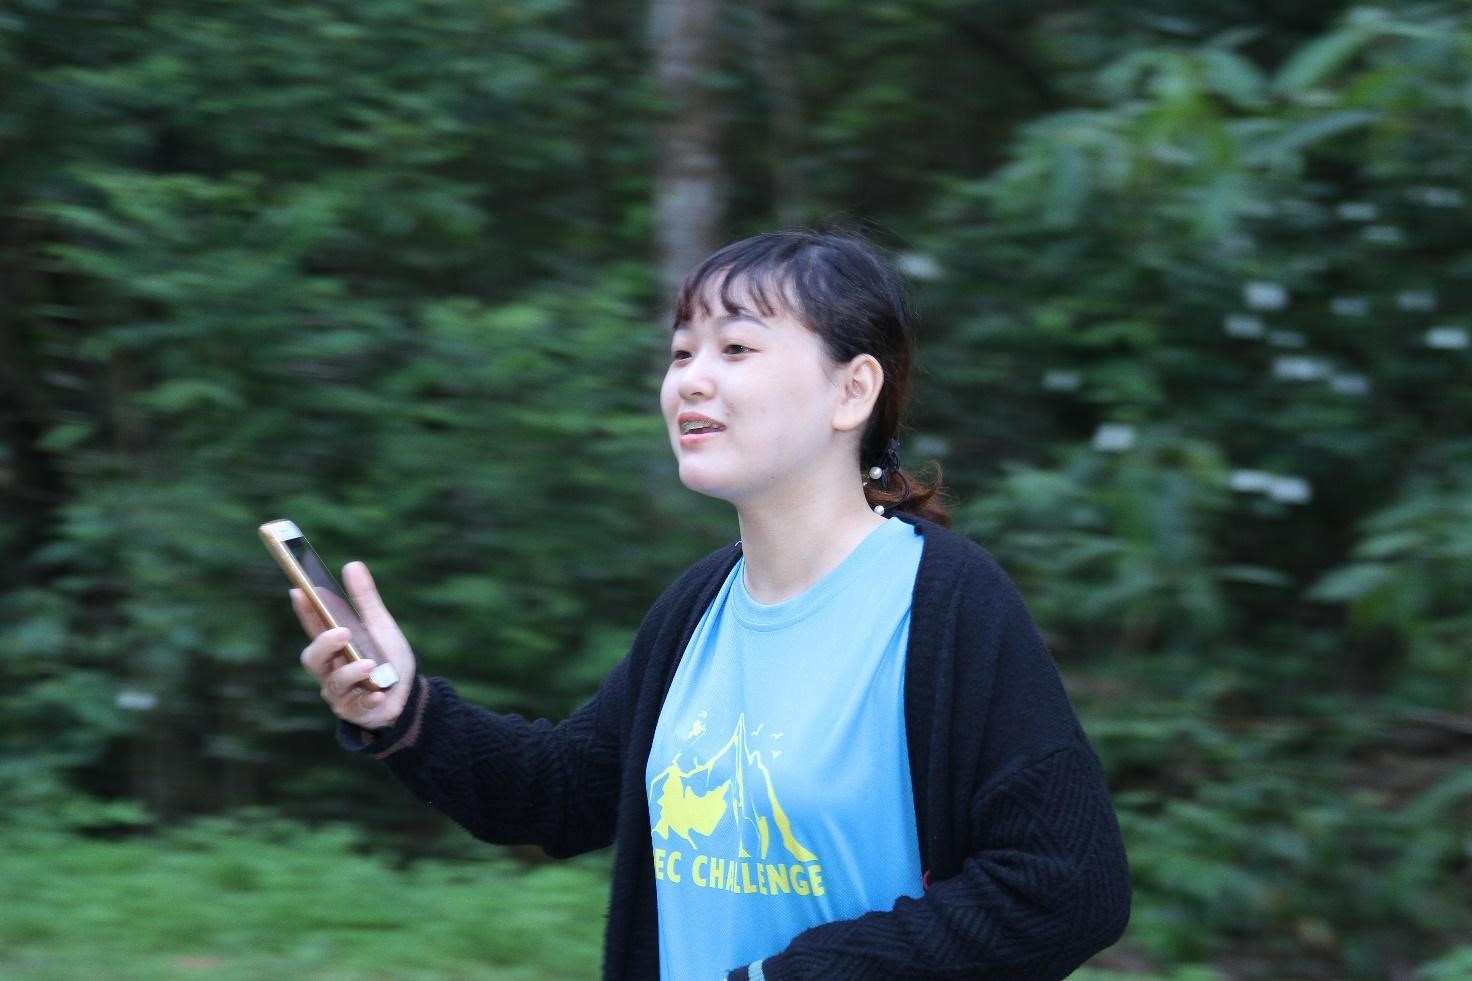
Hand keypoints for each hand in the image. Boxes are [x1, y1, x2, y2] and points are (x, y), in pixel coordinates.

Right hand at [293, 561, 417, 729]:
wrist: (408, 695)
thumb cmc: (387, 658)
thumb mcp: (380, 626)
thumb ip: (365, 600)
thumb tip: (352, 565)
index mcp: (334, 647)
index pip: (313, 627)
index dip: (304, 611)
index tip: (299, 591)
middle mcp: (330, 670)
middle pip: (313, 658)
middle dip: (324, 645)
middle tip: (343, 632)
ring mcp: (340, 693)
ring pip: (334, 683)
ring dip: (352, 672)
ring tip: (370, 665)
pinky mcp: (356, 711)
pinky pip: (358, 707)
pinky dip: (369, 699)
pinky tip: (379, 693)